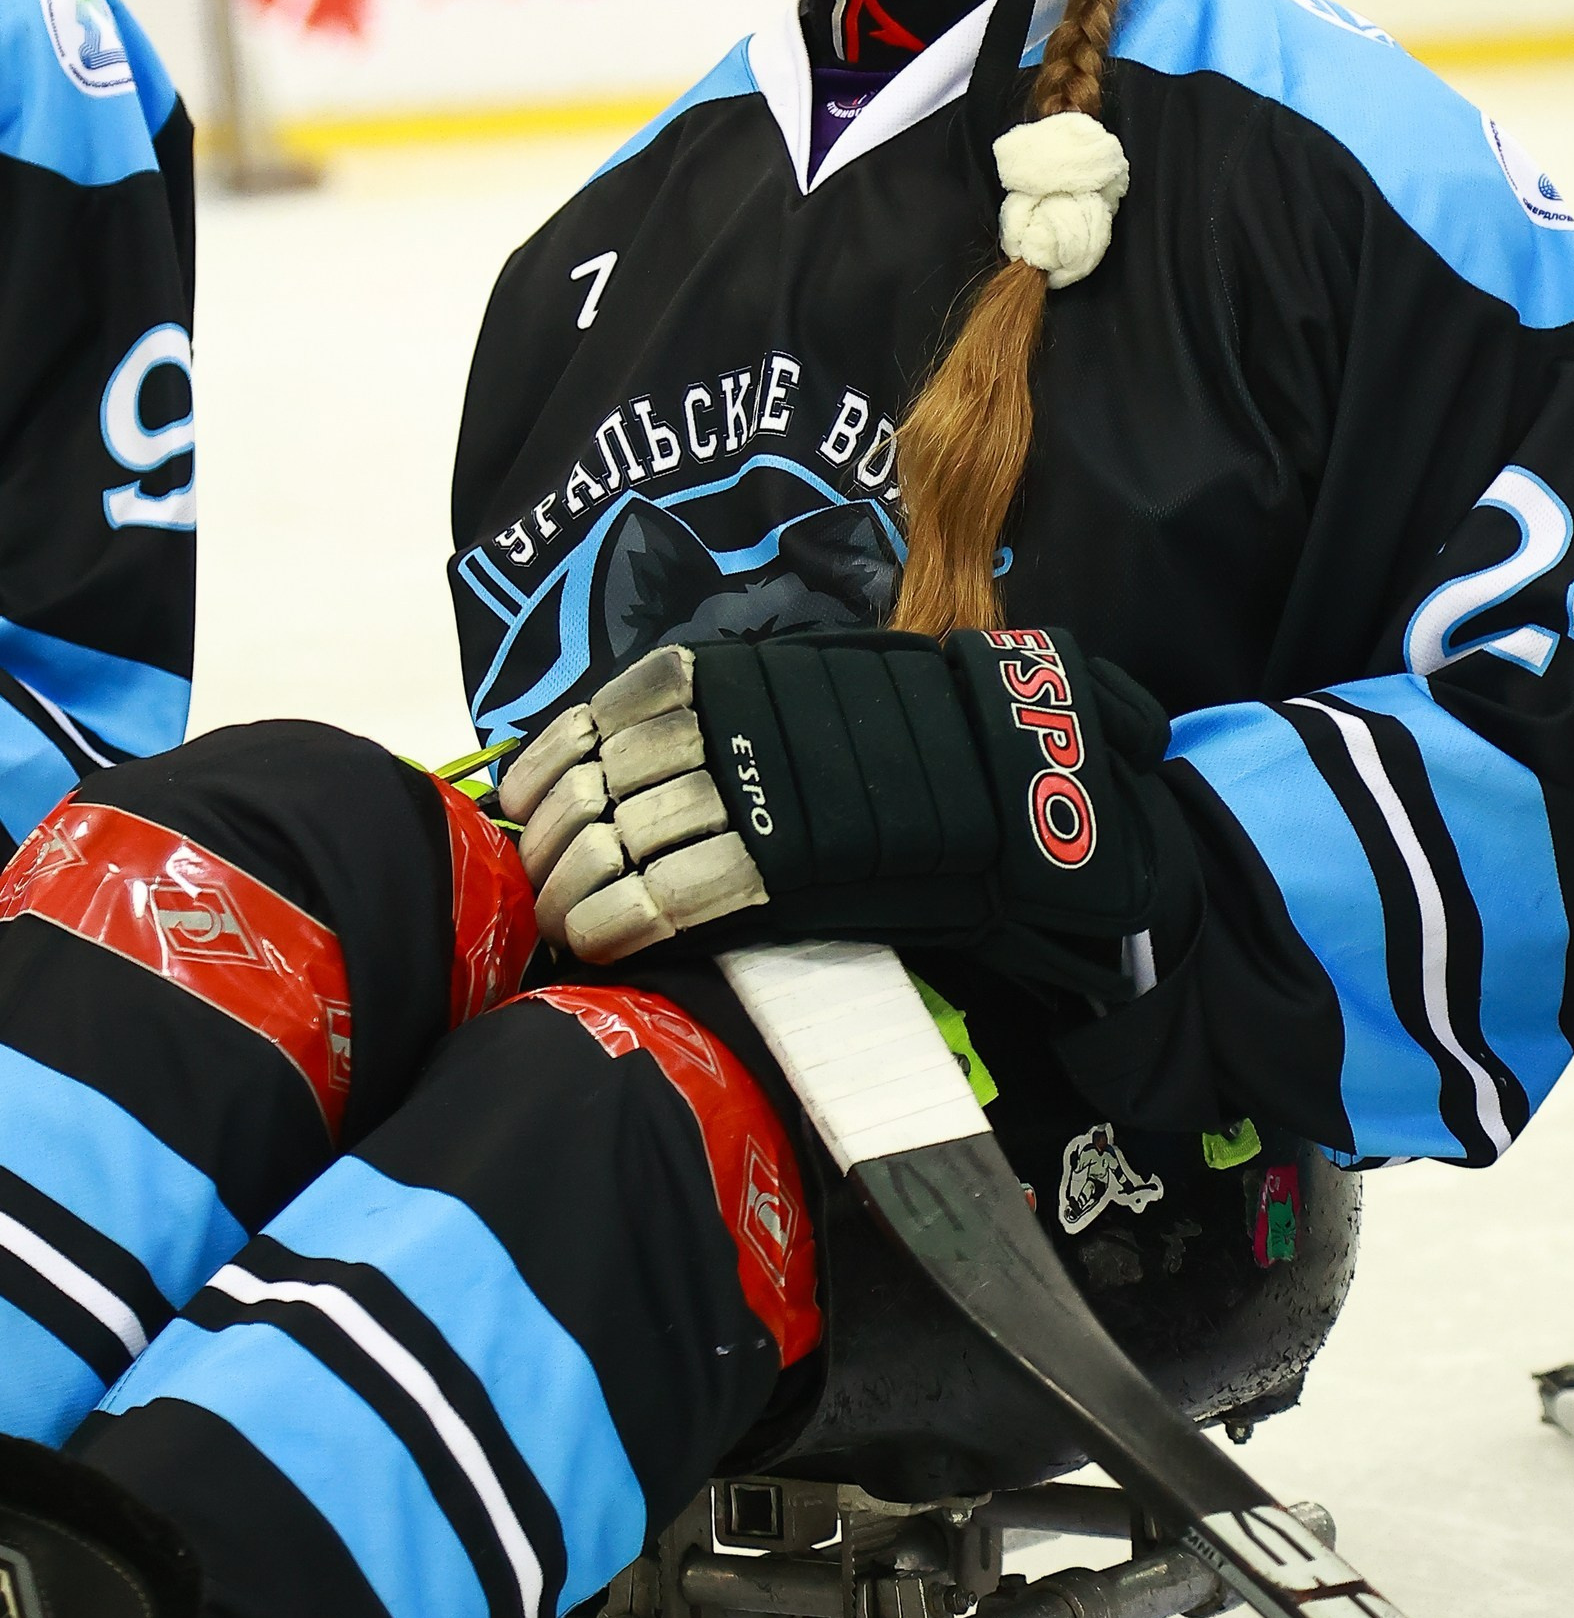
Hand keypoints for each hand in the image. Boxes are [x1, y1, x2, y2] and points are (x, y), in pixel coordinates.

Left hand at [500, 628, 1188, 991]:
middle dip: (552, 839)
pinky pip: (669, 896)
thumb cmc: (908, 734)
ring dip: (572, 890)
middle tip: (538, 880)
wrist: (1003, 781)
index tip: (524, 800)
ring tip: (561, 919)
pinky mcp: (776, 865)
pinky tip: (600, 942)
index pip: (597, 715)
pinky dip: (620, 923)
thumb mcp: (805, 683)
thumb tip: (629, 748)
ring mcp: (749, 796)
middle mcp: (724, 726)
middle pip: (594, 784)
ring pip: (617, 844)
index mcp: (727, 675)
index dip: (547, 764)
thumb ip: (725, 706)